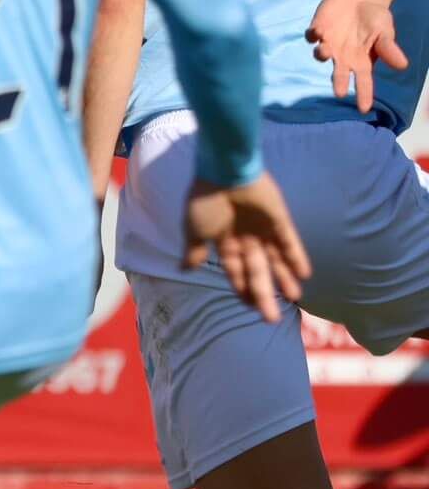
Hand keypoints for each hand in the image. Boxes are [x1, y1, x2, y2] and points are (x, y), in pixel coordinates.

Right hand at [183, 171, 310, 323]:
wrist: (222, 170)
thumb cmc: (204, 199)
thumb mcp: (194, 228)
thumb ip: (195, 249)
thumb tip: (185, 268)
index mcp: (223, 239)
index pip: (235, 269)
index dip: (241, 287)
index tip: (249, 306)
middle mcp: (245, 237)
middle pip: (257, 270)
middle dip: (264, 293)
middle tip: (272, 318)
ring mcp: (263, 228)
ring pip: (275, 259)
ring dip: (283, 277)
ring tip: (295, 297)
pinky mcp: (279, 218)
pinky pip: (289, 241)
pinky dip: (296, 256)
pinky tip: (303, 273)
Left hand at [307, 0, 407, 113]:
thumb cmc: (375, 20)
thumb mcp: (385, 32)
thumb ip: (388, 49)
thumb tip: (402, 66)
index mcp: (360, 61)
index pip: (363, 81)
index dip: (363, 94)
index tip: (364, 109)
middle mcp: (342, 56)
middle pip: (339, 73)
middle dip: (338, 82)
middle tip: (339, 93)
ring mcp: (328, 43)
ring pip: (321, 54)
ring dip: (322, 53)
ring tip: (326, 51)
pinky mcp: (318, 29)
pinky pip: (312, 35)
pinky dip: (313, 34)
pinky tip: (317, 31)